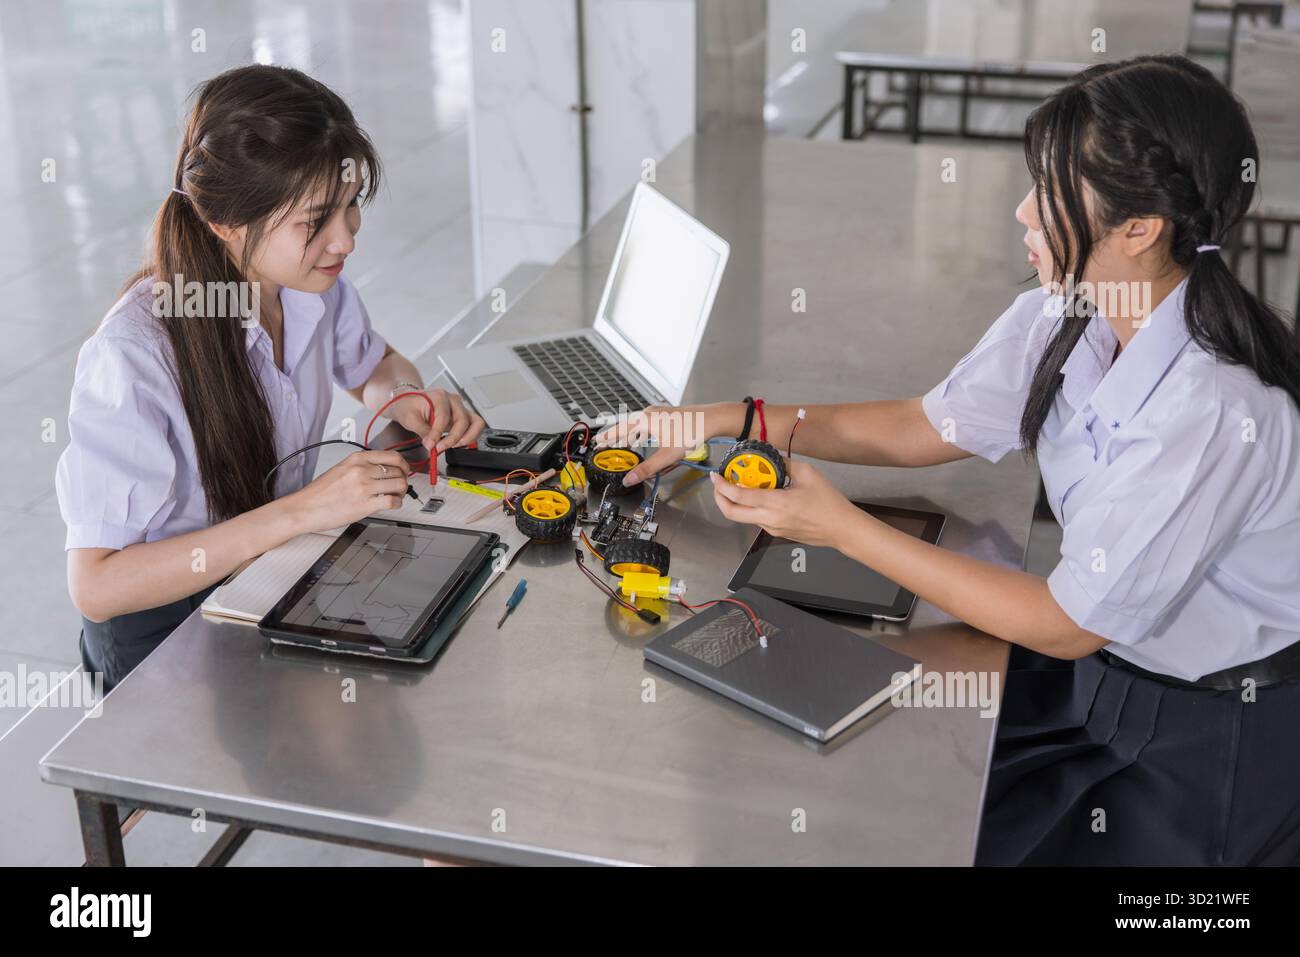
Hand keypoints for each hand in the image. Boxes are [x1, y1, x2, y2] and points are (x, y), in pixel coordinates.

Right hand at [284, 450, 411, 534]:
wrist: (305, 508)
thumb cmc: (320, 492)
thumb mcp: (342, 469)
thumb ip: (363, 466)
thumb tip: (385, 469)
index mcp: (357, 459)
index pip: (393, 456)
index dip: (404, 465)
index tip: (404, 471)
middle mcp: (361, 470)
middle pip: (399, 471)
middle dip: (403, 480)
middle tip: (399, 487)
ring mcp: (364, 487)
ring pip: (400, 484)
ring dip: (402, 492)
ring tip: (395, 496)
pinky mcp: (365, 505)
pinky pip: (393, 501)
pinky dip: (397, 504)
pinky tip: (391, 505)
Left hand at [392, 387, 484, 455]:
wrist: (409, 401)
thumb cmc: (409, 405)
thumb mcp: (409, 418)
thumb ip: (422, 431)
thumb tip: (431, 444)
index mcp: (440, 397)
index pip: (444, 417)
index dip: (438, 434)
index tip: (431, 445)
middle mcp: (453, 401)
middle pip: (463, 420)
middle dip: (453, 438)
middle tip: (440, 448)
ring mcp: (460, 408)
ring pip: (476, 423)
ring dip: (467, 437)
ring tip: (453, 446)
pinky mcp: (463, 417)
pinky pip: (475, 426)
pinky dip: (470, 437)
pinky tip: (457, 443)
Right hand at [596, 402, 740, 484]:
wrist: (713, 419)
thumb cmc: (692, 432)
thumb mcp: (667, 455)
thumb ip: (647, 469)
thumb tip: (630, 479)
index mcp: (645, 420)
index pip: (620, 430)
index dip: (608, 438)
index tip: (597, 442)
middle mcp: (650, 414)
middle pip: (628, 427)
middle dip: (618, 438)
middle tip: (606, 444)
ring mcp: (660, 413)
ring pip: (640, 426)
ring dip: (632, 436)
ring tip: (626, 444)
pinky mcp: (668, 416)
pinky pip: (650, 425)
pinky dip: (644, 434)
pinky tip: (645, 439)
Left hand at [709, 459, 860, 547]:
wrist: (841, 528)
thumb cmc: (828, 502)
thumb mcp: (808, 474)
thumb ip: (785, 464)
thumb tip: (770, 457)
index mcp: (775, 504)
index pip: (738, 496)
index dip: (722, 485)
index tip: (716, 475)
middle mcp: (769, 519)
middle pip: (731, 513)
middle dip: (719, 498)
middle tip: (719, 484)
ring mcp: (771, 529)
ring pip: (742, 517)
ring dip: (734, 503)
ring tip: (737, 486)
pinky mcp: (776, 533)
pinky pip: (756, 520)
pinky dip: (750, 508)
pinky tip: (757, 496)